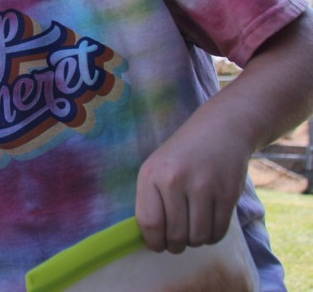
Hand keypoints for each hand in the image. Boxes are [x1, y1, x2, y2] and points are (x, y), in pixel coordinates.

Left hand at [134, 122, 249, 252]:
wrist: (220, 131)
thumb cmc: (182, 155)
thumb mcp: (156, 168)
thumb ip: (151, 199)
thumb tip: (151, 237)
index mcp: (152, 174)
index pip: (149, 222)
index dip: (153, 241)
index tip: (157, 245)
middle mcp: (176, 181)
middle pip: (175, 234)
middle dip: (175, 246)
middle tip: (176, 243)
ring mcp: (204, 187)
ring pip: (198, 237)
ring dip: (194, 242)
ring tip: (192, 232)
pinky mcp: (228, 194)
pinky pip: (219, 232)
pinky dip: (212, 237)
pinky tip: (208, 227)